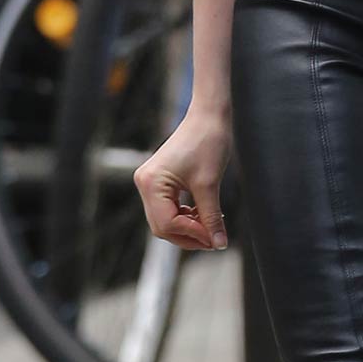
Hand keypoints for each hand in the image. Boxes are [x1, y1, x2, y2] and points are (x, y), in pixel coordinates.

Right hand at [134, 108, 230, 251]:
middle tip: (213, 240)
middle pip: (162, 226)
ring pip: (165, 219)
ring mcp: (149, 182)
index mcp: (151, 183)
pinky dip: (185, 216)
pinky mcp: (157, 181)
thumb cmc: (209, 143)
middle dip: (188, 235)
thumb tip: (218, 244)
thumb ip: (211, 217)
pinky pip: (168, 208)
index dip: (191, 235)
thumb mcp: (210, 185)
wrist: (208, 117)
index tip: (214, 240)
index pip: (166, 224)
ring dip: (187, 227)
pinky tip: (203, 215)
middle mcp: (144, 183)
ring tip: (211, 227)